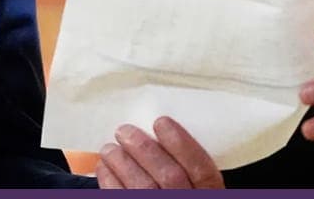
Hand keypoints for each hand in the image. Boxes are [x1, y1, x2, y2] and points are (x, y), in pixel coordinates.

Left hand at [95, 116, 223, 188]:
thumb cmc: (178, 187)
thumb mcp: (195, 181)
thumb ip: (185, 162)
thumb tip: (157, 134)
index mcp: (209, 193)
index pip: (201, 169)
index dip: (181, 143)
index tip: (161, 122)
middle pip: (169, 176)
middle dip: (144, 149)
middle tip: (124, 131)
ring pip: (144, 188)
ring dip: (122, 163)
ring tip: (109, 148)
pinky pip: (122, 198)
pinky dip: (110, 181)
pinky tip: (105, 168)